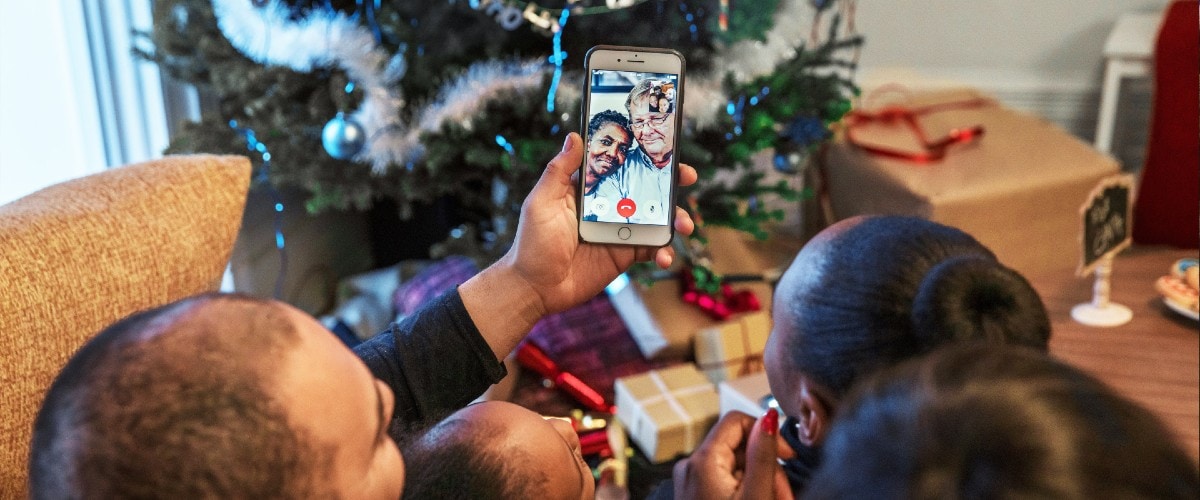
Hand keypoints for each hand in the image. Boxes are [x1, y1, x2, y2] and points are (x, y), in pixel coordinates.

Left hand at [502, 132, 696, 315]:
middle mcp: (607, 206)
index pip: (620, 164)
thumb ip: (559, 170)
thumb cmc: (532, 243)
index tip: (663, 147)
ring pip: (656, 218)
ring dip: (676, 218)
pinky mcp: (624, 255)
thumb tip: (574, 136)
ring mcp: (618, 231)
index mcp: (589, 189)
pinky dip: (664, 252)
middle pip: (646, 189)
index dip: (642, 154)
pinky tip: (664, 257)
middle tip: (686, 177)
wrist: (535, 288)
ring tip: (685, 225)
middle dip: (670, 182)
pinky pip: (651, 249)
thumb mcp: (541, 201)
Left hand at [673, 409, 793, 499]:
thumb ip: (762, 455)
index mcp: (702, 461)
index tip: (788, 454)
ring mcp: (691, 480)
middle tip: (785, 494)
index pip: (737, 420)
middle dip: (767, 467)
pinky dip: (747, 489)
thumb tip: (769, 417)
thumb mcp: (756, 495)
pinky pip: (727, 480)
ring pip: (736, 465)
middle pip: (739, 446)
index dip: (766, 432)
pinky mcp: (695, 493)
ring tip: (777, 499)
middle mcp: (691, 465)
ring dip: (761, 481)